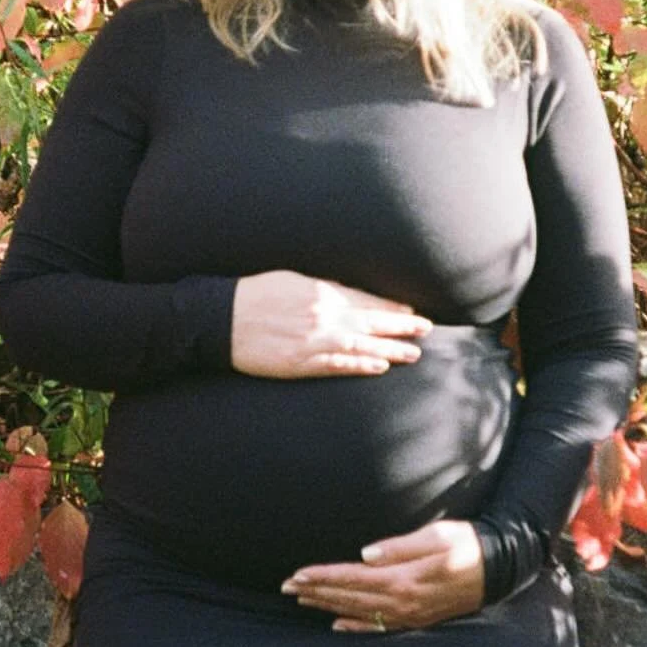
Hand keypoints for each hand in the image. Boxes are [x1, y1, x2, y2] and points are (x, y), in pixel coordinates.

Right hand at [231, 270, 432, 378]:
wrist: (221, 318)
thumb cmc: (254, 295)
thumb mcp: (291, 280)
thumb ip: (322, 288)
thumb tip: (349, 294)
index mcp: (319, 292)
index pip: (364, 299)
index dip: (390, 306)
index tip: (411, 310)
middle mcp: (321, 315)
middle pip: (370, 321)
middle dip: (400, 326)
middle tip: (426, 330)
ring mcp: (312, 341)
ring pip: (360, 345)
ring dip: (389, 349)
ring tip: (413, 353)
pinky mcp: (300, 362)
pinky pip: (337, 365)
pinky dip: (360, 365)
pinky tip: (379, 367)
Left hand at [282, 521, 485, 631]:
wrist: (499, 569)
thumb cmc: (467, 544)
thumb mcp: (437, 536)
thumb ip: (400, 546)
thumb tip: (366, 555)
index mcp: (404, 578)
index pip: (353, 578)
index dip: (323, 577)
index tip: (297, 574)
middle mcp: (403, 601)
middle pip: (350, 597)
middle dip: (316, 591)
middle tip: (286, 587)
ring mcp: (410, 614)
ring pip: (359, 612)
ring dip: (328, 606)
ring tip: (302, 600)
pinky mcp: (417, 619)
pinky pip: (379, 627)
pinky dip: (355, 626)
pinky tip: (337, 624)